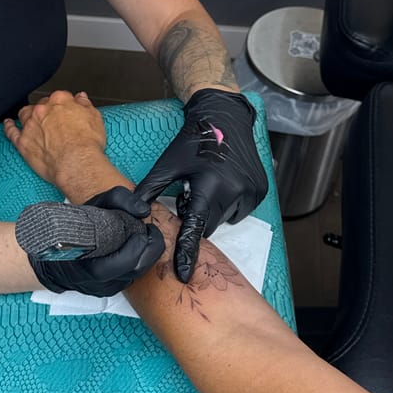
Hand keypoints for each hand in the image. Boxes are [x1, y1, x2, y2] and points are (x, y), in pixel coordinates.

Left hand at [4, 90, 106, 189]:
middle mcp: (43, 110)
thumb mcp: (95, 118)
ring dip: (29, 115)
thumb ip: (85, 105)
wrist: (77, 164)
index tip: (67, 111)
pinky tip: (8, 124)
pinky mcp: (22, 142)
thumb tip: (81, 98)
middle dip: (47, 110)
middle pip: (41, 104)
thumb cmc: (87, 144)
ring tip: (32, 120)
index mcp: (60, 100)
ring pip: (25, 114)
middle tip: (54, 120)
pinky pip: (11, 131)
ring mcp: (31, 125)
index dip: (65, 105)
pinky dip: (9, 126)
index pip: (60, 96)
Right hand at [27, 192, 164, 295]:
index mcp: (87, 263)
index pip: (118, 265)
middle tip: (151, 231)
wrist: (54, 254)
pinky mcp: (109, 291)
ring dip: (146, 256)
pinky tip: (135, 249)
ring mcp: (104, 289)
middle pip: (133, 271)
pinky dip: (138, 262)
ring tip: (145, 237)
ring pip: (135, 276)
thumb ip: (119, 200)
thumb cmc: (72, 229)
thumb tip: (144, 210)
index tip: (143, 231)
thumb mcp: (94, 205)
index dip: (134, 249)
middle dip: (149, 250)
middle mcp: (97, 282)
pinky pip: (130, 279)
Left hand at [132, 89, 267, 282]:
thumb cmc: (193, 140)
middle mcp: (234, 192)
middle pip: (209, 225)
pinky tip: (223, 182)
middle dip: (198, 216)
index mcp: (209, 186)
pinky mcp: (261, 191)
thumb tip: (131, 212)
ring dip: (213, 210)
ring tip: (207, 183)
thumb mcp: (168, 163)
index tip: (182, 275)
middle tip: (191, 193)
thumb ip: (150, 190)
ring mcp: (251, 192)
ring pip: (224, 219)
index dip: (187, 253)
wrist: (224, 117)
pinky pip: (239, 210)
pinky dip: (229, 203)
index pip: (195, 228)